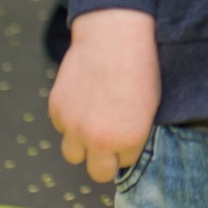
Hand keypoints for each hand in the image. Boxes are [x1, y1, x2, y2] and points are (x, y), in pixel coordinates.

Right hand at [49, 8, 158, 184]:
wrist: (114, 35)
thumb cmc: (139, 66)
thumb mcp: (150, 105)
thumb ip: (135, 134)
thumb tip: (123, 149)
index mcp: (127, 139)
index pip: (125, 163)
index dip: (127, 148)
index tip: (128, 132)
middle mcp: (98, 138)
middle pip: (98, 173)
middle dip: (104, 160)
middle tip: (109, 140)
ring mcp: (73, 125)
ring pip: (74, 154)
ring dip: (83, 144)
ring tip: (94, 121)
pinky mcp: (56, 110)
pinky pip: (62, 128)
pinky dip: (70, 120)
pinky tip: (83, 98)